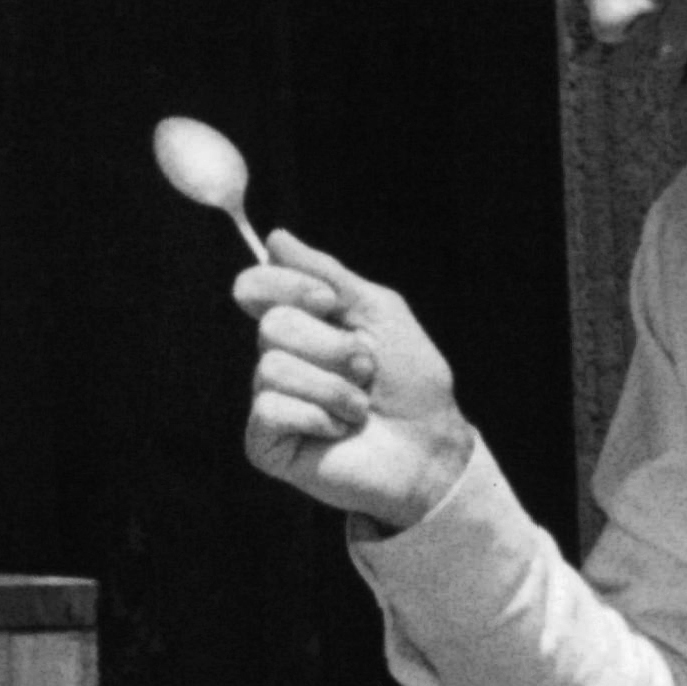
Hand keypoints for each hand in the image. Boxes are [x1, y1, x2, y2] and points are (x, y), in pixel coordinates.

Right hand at [235, 230, 480, 528]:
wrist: (430, 447)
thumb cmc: (411, 382)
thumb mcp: (378, 312)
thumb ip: (328, 274)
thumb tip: (275, 238)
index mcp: (301, 324)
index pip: (256, 286)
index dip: (287, 285)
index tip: (330, 302)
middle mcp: (278, 358)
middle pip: (272, 324)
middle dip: (332, 346)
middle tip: (366, 369)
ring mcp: (269, 401)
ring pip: (271, 367)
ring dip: (333, 387)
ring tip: (359, 408)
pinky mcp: (264, 442)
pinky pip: (269, 409)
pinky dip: (317, 417)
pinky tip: (338, 431)